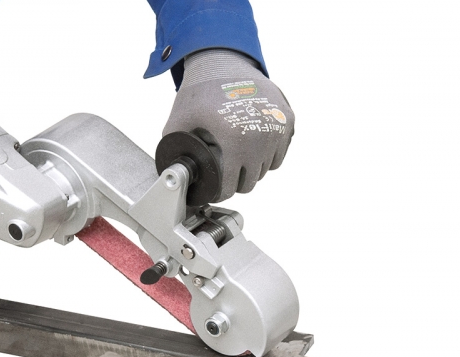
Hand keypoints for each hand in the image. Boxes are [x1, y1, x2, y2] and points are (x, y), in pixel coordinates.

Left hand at [163, 49, 293, 201]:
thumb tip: (171, 174)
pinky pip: (279, 153)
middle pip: (251, 181)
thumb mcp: (180, 120)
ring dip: (253, 169)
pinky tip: (253, 148)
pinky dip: (268, 155)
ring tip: (238, 159)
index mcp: (233, 139)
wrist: (223, 61)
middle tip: (227, 172)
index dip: (221, 191)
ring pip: (267, 169)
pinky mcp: (287, 119)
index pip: (231, 186)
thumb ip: (173, 149)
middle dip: (237, 181)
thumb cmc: (201, 91)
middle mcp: (260, 135)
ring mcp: (277, 127)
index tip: (217, 189)